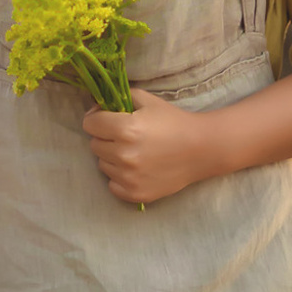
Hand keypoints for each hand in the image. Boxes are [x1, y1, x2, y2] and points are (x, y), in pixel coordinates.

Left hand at [81, 88, 213, 204]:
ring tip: (135, 152)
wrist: (201, 149)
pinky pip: (112, 184)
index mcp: (125, 129)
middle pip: (94, 145)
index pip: (89, 124)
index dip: (97, 119)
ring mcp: (129, 177)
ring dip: (113, 158)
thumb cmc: (174, 122)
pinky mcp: (135, 194)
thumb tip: (95, 108)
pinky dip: (120, 177)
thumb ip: (119, 98)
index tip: (108, 119)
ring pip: (102, 165)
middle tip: (126, 136)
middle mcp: (124, 155)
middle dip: (106, 138)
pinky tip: (137, 169)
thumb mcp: (147, 100)